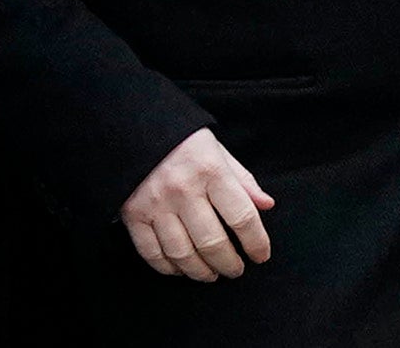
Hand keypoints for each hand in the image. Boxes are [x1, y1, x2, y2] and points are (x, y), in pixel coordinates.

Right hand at [119, 127, 275, 280]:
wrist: (133, 125)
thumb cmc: (182, 141)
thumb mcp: (218, 151)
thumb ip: (242, 180)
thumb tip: (267, 205)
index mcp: (211, 170)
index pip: (243, 217)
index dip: (257, 243)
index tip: (261, 255)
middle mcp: (183, 189)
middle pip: (213, 243)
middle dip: (229, 264)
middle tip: (235, 270)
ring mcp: (156, 204)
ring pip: (183, 254)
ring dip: (201, 272)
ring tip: (211, 274)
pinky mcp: (133, 214)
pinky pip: (152, 253)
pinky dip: (168, 268)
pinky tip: (180, 268)